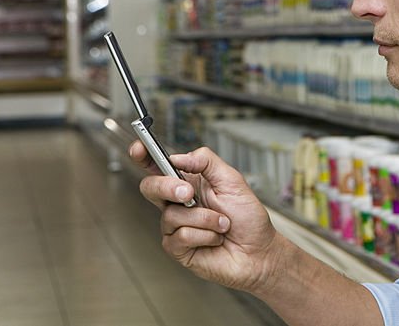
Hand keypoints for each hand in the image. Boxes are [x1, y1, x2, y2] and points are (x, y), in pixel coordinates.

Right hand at [132, 143, 279, 293]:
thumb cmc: (248, 219)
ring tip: (222, 224)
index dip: (144, 156)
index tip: (139, 148)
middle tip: (188, 193)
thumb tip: (179, 156)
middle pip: (151, 187)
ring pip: (171, 215)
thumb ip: (206, 161)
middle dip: (167, 187)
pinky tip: (215, 239)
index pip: (159, 166)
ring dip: (205, 219)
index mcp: (190, 182)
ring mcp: (176, 226)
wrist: (259, 251)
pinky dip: (204, 235)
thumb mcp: (233, 180)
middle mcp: (178, 203)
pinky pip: (180, 236)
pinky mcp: (177, 248)